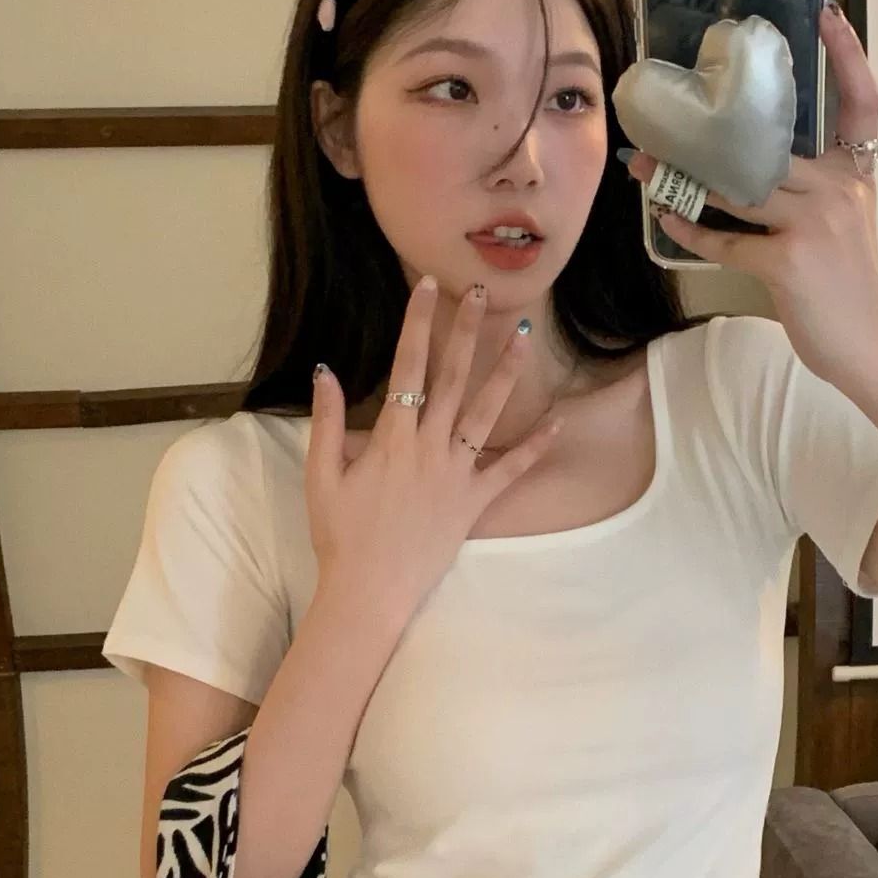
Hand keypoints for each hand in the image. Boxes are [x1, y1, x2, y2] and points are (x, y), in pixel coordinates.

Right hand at [307, 277, 560, 601]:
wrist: (369, 591)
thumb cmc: (340, 536)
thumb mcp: (321, 476)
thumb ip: (326, 421)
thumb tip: (327, 371)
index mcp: (391, 438)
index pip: (408, 367)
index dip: (418, 323)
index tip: (429, 286)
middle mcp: (429, 448)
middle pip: (453, 378)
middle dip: (467, 330)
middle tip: (483, 292)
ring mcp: (456, 474)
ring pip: (486, 414)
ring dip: (507, 373)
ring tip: (526, 337)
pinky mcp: (474, 503)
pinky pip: (510, 471)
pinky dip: (534, 447)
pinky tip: (556, 423)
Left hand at [624, 0, 877, 383]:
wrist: (868, 347)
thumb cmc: (848, 290)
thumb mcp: (842, 227)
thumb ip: (807, 193)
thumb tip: (741, 172)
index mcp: (856, 175)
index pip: (862, 101)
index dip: (847, 53)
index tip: (826, 12)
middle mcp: (839, 189)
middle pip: (768, 144)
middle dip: (712, 136)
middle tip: (666, 123)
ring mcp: (815, 222)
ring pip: (738, 185)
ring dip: (685, 180)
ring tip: (648, 168)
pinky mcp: (788, 259)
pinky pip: (726, 237)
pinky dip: (692, 231)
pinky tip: (667, 220)